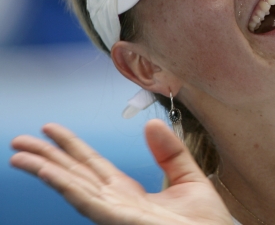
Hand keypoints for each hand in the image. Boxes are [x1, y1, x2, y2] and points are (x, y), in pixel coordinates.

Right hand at [10, 120, 231, 224]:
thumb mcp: (190, 180)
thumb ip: (170, 153)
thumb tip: (150, 124)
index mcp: (129, 194)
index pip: (92, 166)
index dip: (71, 147)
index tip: (50, 129)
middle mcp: (115, 204)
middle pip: (74, 175)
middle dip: (46, 158)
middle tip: (18, 141)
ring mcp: (115, 215)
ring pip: (73, 188)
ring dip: (46, 171)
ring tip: (20, 155)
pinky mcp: (121, 221)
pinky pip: (89, 202)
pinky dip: (66, 187)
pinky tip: (48, 173)